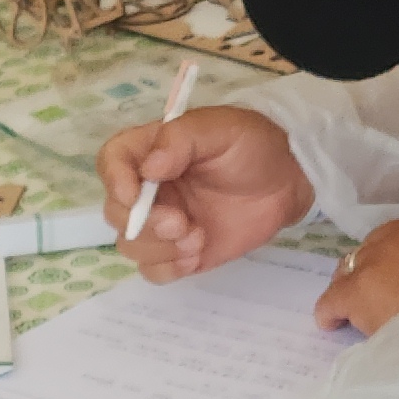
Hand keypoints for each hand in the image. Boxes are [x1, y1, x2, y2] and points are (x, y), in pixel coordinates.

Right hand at [96, 106, 314, 278]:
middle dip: (144, 223)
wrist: (287, 182)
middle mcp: (147, 189)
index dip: (114, 180)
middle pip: (115, 212)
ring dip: (160, 248)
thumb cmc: (252, 146)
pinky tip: (196, 256)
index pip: (111, 162)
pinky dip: (168, 268)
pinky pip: (152, 270)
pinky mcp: (177, 251)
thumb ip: (181, 139)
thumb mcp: (221, 128)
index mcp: (149, 152)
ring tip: (198, 239)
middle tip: (181, 224)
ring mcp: (161, 223)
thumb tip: (149, 167)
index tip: (134, 194)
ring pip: (131, 245)